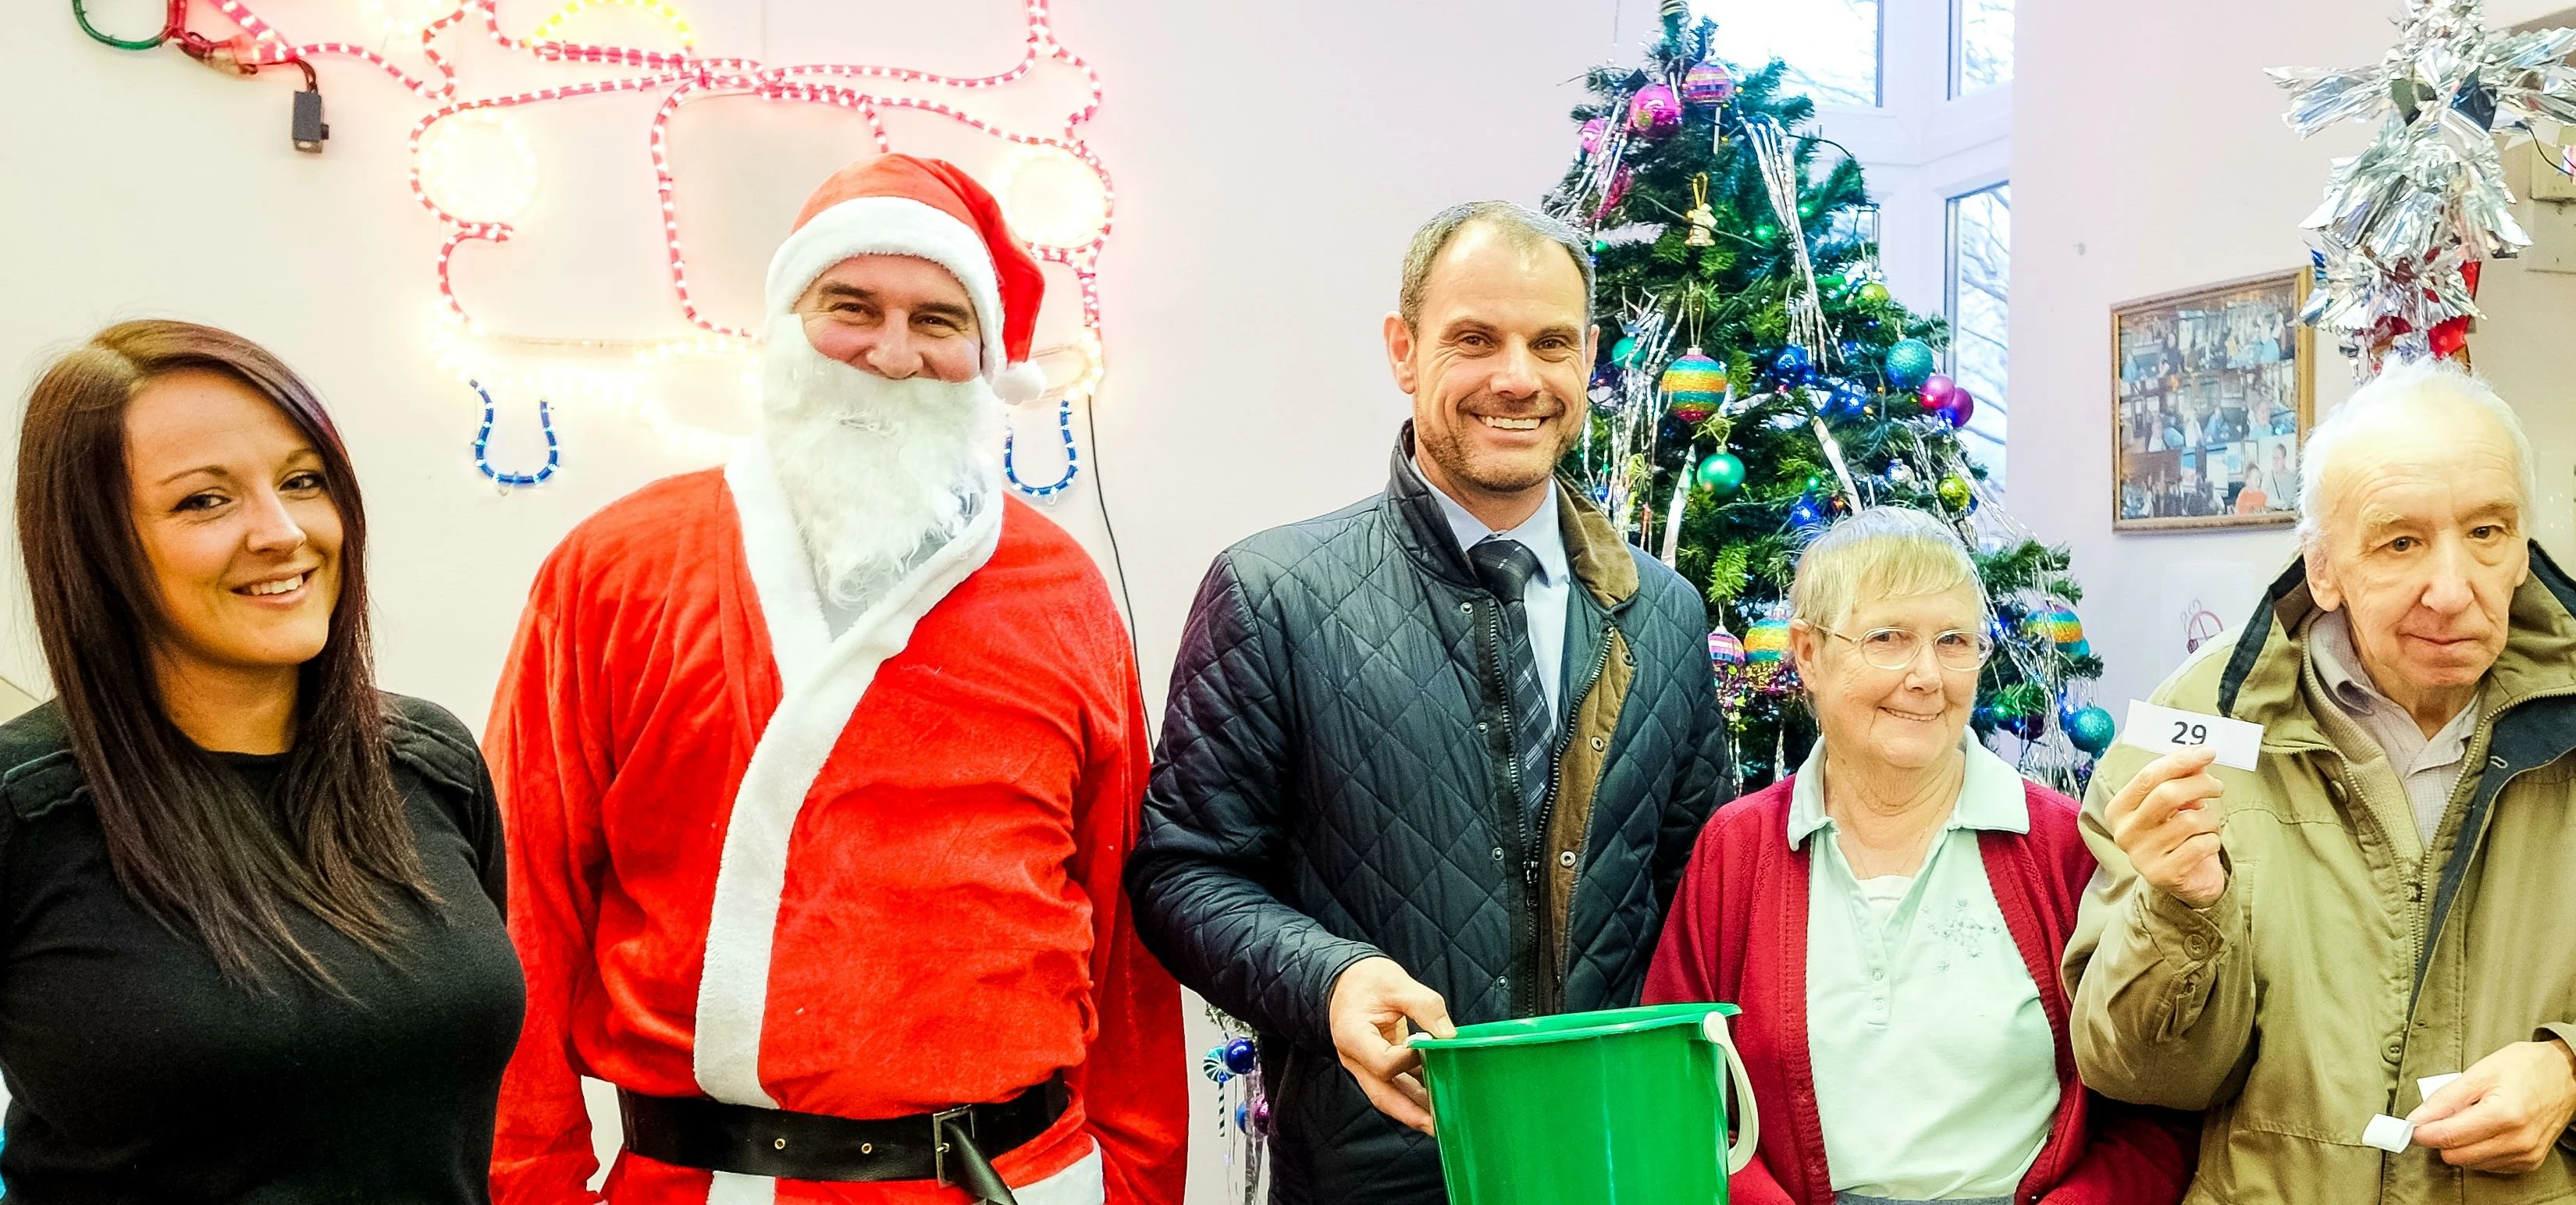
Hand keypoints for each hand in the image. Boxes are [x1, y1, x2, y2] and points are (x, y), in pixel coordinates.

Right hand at [1328, 957, 1454, 1134]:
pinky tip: (1436, 1094)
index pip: (1383, 1062)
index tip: (1430, 1048)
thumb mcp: (1395, 983)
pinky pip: (1394, 1084)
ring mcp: (1363, 1065)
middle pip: (1382, 1095)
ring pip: (1389, 1095)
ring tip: (1443, 1118)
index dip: (1410, 1060)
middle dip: (1411, 1113)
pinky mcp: (1374, 1065)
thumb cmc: (1364, 979)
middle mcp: (1354, 1058)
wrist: (1343, 979)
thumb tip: (1449, 1035)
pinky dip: (1414, 1091)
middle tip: (1439, 1125)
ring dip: (1415, 1108)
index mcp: (1353, 1036)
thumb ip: (1424, 1006)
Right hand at [2104, 747, 2228, 907]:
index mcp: (2119, 809)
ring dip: (2210, 818)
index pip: (2148, 776)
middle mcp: (2124, 832)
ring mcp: (2142, 855)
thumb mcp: (2172, 804)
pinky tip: (2206, 843)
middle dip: (2200, 784)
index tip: (2207, 752)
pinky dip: (2213, 840)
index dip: (2180, 761)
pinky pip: (2202, 844)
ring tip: (2208, 824)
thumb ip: (2179, 779)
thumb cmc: (2176, 833)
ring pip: (2190, 820)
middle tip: (2217, 787)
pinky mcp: (2164, 874)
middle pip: (2167, 794)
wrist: (2184, 880)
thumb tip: (2198, 756)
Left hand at [2408, 1039, 2575, 1172]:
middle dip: (2440, 1137)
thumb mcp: (2480, 1072)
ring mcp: (2525, 1155)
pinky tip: (2484, 1129)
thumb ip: (2445, 1098)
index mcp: (2504, 1116)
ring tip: (2470, 1117)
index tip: (2408, 1125)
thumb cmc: (2525, 1067)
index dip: (2421, 1132)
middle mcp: (2517, 1141)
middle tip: (2440, 1116)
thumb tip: (2416, 1118)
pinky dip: (2478, 1150)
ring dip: (2460, 1144)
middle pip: (2455, 1155)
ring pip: (2470, 1163)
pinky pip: (2488, 1165)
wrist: (2567, 1075)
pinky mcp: (2529, 1162)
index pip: (2448, 1137)